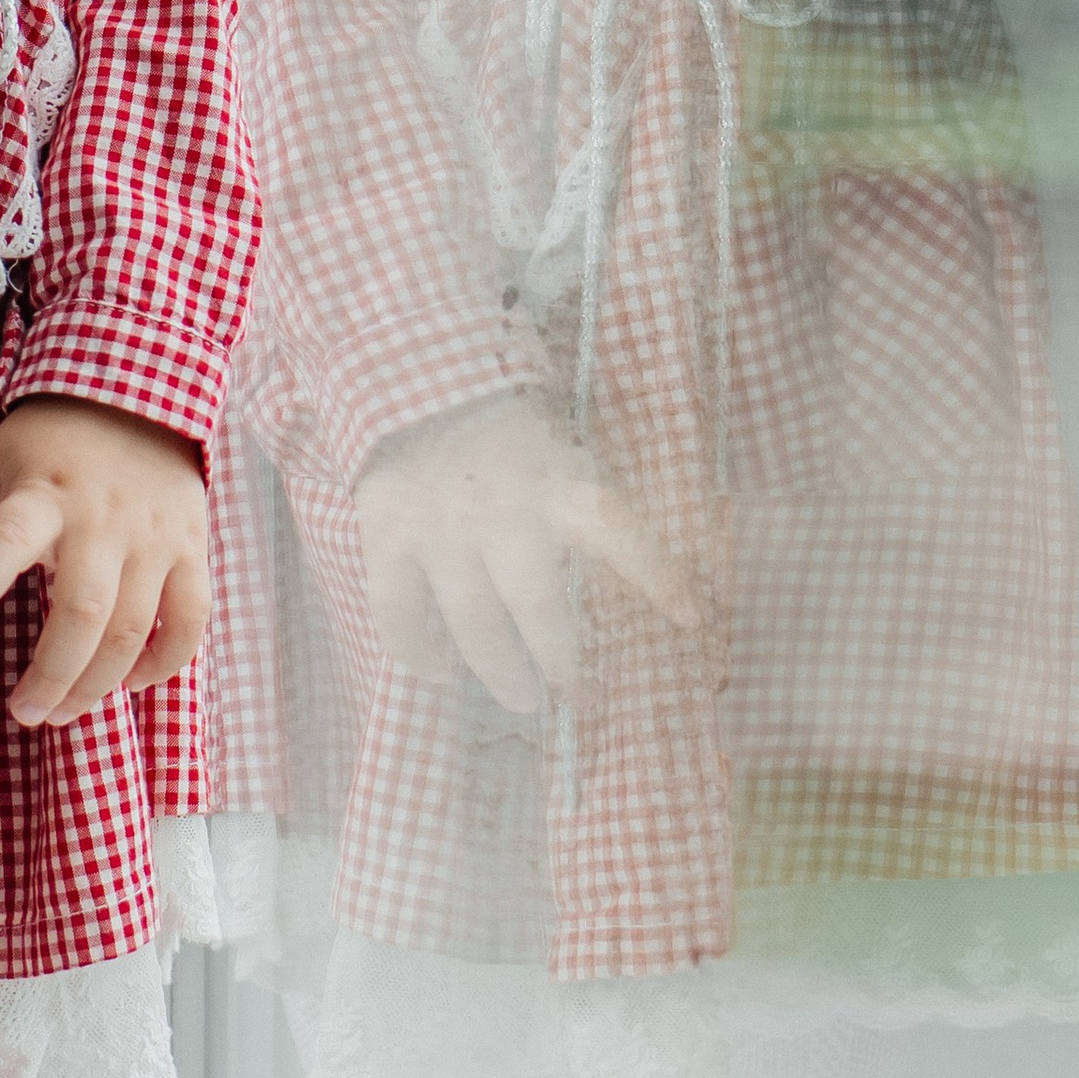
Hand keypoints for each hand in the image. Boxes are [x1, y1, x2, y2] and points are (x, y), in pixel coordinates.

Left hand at [0, 398, 208, 726]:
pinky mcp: (191, 548)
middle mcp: (102, 517)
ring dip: (95, 685)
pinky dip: (162, 663)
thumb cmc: (50, 446)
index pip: (5, 538)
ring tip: (60, 712)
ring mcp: (154, 536)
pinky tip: (128, 682)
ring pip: (132, 629)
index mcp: (42, 492)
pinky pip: (188, 621)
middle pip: (82, 611)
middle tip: (24, 712)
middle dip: (51, 675)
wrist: (137, 400)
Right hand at [354, 395, 699, 712]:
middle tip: (573, 694)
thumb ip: (590, 508)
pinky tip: (438, 670)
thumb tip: (654, 574)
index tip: (690, 617)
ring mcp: (441, 528)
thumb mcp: (563, 452)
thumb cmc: (506, 428)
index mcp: (556, 482)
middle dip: (559, 662)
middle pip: (537, 608)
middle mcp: (503, 512)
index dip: (658, 575)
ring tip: (520, 697)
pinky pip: (400, 612)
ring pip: (473, 624)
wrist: (416, 380)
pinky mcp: (388, 534)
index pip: (620, 530)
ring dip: (500, 671)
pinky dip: (417, 652)